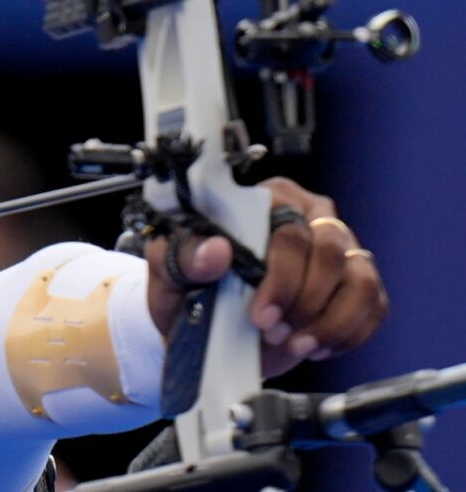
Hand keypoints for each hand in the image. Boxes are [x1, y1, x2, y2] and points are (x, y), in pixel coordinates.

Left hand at [146, 177, 387, 376]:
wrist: (203, 325)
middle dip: (304, 303)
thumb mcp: (170, 272)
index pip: (289, 230)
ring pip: (360, 280)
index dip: (281, 277)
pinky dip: (350, 332)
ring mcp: (340, 247)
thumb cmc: (188, 288)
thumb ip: (187, 257)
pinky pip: (374, 304)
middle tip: (274, 333)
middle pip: (330, 254)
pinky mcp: (356, 280)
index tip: (261, 316)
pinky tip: (318, 346)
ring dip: (332, 322)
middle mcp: (310, 215)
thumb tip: (216, 250)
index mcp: (267, 199)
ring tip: (297, 345)